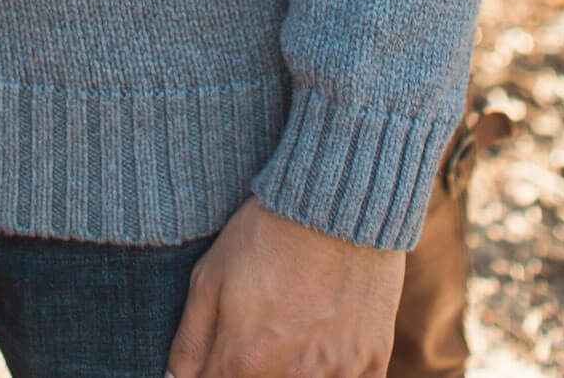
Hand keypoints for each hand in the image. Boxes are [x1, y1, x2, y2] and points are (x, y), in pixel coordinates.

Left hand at [166, 202, 402, 377]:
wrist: (337, 202)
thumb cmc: (266, 233)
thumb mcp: (211, 276)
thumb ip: (190, 342)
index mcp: (244, 362)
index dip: (214, 373)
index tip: (222, 354)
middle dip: (252, 370)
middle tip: (261, 335)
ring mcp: (336, 374)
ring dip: (292, 373)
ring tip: (293, 330)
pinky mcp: (372, 363)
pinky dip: (333, 373)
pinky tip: (323, 340)